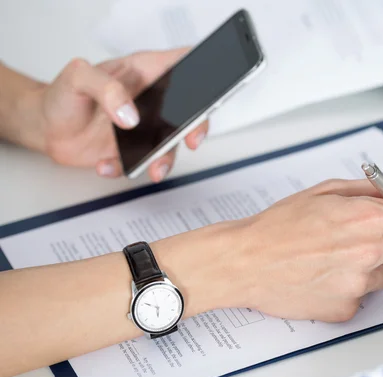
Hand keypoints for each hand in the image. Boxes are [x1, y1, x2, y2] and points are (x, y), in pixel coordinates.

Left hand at [23, 48, 206, 181]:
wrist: (45, 128)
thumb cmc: (62, 95)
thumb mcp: (77, 78)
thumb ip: (106, 88)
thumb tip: (131, 115)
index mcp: (144, 72)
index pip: (182, 64)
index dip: (200, 76)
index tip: (199, 96)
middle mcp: (151, 99)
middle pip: (188, 110)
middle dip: (194, 127)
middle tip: (188, 139)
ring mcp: (146, 126)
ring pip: (170, 143)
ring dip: (165, 159)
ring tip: (152, 168)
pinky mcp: (136, 150)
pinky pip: (142, 163)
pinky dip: (125, 168)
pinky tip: (106, 164)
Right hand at [160, 179, 382, 322]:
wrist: (246, 262)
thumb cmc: (278, 226)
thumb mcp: (326, 191)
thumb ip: (375, 190)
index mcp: (365, 218)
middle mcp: (367, 253)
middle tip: (370, 232)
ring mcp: (358, 284)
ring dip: (374, 262)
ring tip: (337, 255)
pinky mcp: (346, 308)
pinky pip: (364, 294)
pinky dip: (351, 284)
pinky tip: (325, 274)